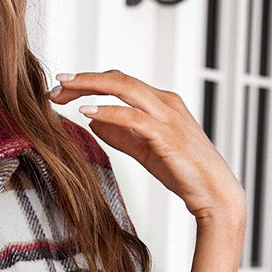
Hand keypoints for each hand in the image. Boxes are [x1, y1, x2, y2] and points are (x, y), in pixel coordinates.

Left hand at [48, 69, 246, 224]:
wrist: (215, 193)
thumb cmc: (184, 172)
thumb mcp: (145, 150)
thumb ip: (121, 134)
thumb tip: (92, 122)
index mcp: (160, 102)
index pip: (120, 83)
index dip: (90, 82)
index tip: (62, 90)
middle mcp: (165, 102)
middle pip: (119, 79)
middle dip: (84, 79)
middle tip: (56, 83)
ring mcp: (168, 117)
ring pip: (125, 88)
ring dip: (90, 87)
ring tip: (63, 91)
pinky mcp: (168, 135)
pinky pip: (133, 117)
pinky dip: (108, 112)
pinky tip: (87, 113)